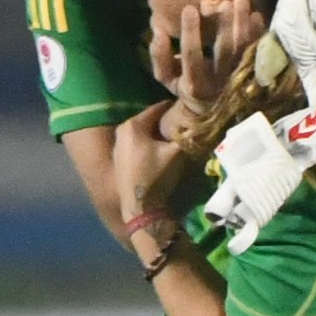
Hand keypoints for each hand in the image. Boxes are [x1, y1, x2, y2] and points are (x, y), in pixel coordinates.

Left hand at [110, 101, 185, 225]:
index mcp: (133, 125)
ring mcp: (117, 145)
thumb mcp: (177, 153)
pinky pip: (136, 143)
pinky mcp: (118, 158)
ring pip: (142, 132)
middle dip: (165, 121)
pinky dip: (148, 143)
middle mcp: (122, 130)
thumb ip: (186, 134)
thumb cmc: (157, 176)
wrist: (141, 208)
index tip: (188, 109)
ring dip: (156, 133)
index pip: (158, 107)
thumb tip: (198, 122)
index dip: (174, 108)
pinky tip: (159, 151)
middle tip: (182, 124)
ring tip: (172, 137)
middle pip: (149, 119)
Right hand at [149, 0, 267, 110]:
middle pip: (224, 52)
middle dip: (225, 26)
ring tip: (241, 1)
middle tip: (225, 3)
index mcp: (195, 83)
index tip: (189, 8)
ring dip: (243, 25)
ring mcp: (239, 79)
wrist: (213, 111)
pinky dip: (259, 34)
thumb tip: (158, 30)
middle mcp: (219, 82)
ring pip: (244, 50)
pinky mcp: (254, 75)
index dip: (190, 32)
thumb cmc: (187, 87)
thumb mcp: (167, 77)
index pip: (192, 55)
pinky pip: (260, 53)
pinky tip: (256, 15)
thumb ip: (159, 55)